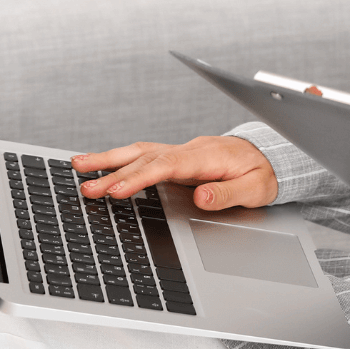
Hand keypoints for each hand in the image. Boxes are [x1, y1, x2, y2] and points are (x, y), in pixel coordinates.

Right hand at [73, 136, 277, 210]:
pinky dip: (121, 159)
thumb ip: (228, 194)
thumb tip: (201, 198)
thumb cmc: (263, 173)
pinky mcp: (177, 157)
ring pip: (140, 151)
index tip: (117, 191)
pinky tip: (102, 165)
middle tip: (86, 186)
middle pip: (146, 157)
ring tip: (78, 166)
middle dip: (113, 171)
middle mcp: (190, 150)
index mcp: (207, 157)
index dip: (140, 178)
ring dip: (109, 159)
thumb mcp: (256, 189)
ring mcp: (182, 151)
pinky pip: (145, 155)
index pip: (167, 166)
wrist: (271, 156)